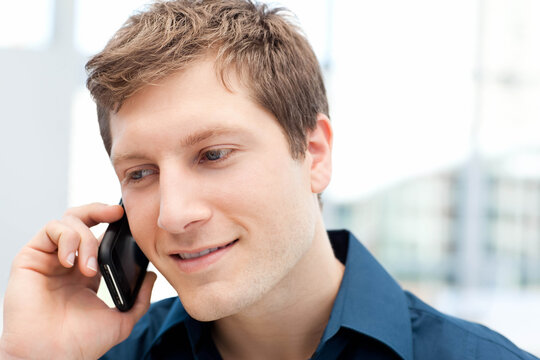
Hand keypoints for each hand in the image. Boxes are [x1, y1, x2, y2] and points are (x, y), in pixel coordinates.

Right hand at [0, 203, 155, 359]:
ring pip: (68, 221)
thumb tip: (152, 276)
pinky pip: (49, 230)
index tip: (128, 217)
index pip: (98, 235)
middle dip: (100, 210)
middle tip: (116, 213)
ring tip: (90, 267)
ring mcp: (49, 258)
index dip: (112, 222)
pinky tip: (71, 262)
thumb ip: (139, 299)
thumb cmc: (80, 343)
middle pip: (82, 218)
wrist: (52, 358)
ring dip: (85, 238)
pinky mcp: (30, 258)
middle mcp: (67, 261)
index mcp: (86, 272)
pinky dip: (66, 238)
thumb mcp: (121, 320)